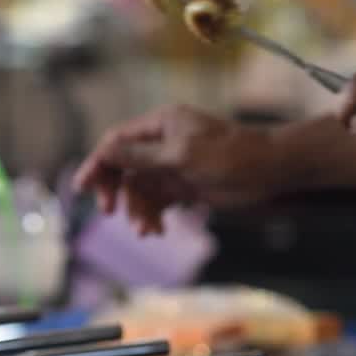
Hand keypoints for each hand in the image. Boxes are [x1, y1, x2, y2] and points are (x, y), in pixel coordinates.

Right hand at [73, 105, 281, 234]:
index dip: (97, 164)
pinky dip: (152, 216)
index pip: (117, 142)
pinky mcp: (184, 187)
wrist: (272, 172)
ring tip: (146, 229)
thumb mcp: (182, 155)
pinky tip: (157, 230)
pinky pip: (157, 203)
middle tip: (111, 213)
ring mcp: (173, 167)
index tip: (82, 189)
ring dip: (137, 210)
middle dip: (116, 191)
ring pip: (139, 190)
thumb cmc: (231, 156)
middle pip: (123, 167)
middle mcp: (163, 143)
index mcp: (161, 125)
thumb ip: (142, 155)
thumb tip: (105, 151)